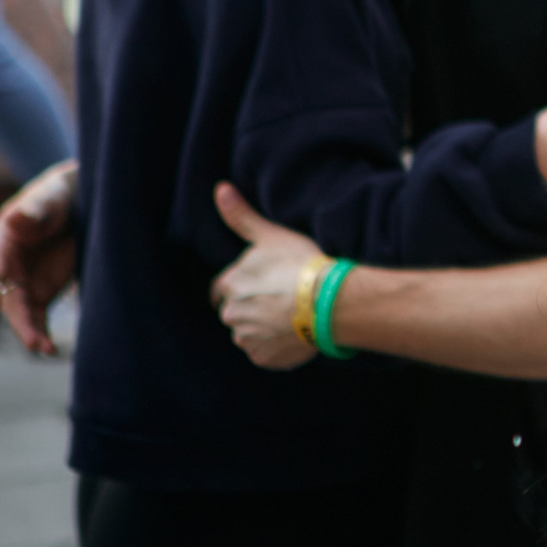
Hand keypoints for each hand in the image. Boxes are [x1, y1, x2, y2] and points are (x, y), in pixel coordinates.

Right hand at [0, 160, 78, 356]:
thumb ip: (33, 211)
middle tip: (34, 342)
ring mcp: (23, 283)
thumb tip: (17, 220)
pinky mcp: (41, 292)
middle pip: (8, 301)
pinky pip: (38, 317)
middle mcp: (6, 269)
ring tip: (45, 349)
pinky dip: (43, 332)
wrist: (75, 203)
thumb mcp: (48, 200)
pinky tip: (52, 349)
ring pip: (22, 314)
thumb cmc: (55, 198)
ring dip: (32, 333)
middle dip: (19, 323)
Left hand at [208, 185, 318, 369]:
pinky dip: (277, 347)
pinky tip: (295, 333)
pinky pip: (266, 353)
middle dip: (254, 308)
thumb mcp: (270, 235)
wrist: (327, 301)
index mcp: (229, 286)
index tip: (260, 286)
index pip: (222, 289)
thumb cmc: (299, 265)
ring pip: (251, 333)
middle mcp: (231, 315)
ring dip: (264, 328)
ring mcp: (248, 339)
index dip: (242, 286)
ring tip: (292, 317)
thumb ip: (241, 216)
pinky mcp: (264, 358)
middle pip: (237, 312)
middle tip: (282, 300)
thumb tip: (219, 189)